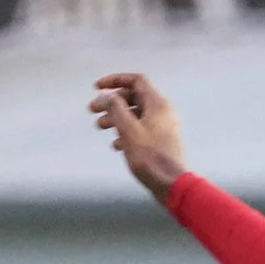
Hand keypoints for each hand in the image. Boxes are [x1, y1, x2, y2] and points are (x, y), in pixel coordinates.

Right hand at [88, 72, 187, 201]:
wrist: (171, 183)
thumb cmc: (150, 156)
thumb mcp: (128, 130)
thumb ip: (116, 108)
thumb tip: (106, 95)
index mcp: (157, 104)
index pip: (135, 81)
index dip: (114, 80)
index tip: (97, 88)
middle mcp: (162, 111)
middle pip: (133, 97)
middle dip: (111, 102)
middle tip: (93, 110)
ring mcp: (162, 126)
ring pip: (135, 114)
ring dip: (116, 117)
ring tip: (100, 127)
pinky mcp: (160, 141)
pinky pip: (140, 129)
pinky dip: (126, 131)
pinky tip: (116, 144)